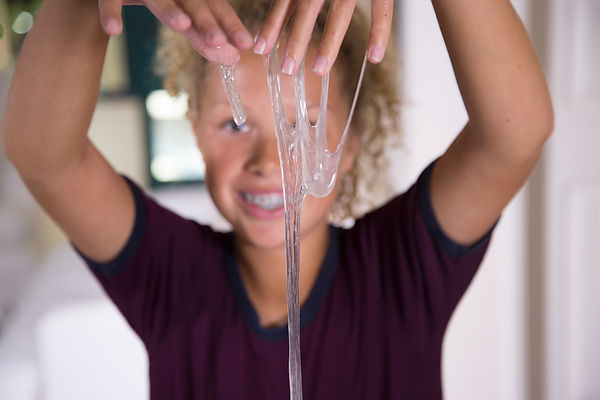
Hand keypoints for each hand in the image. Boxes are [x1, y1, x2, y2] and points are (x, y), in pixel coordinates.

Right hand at [97, 0, 252, 64]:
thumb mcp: (182, 13)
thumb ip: (202, 36)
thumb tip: (232, 59)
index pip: (215, 8)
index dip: (230, 25)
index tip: (246, 44)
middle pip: (192, 3)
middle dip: (206, 22)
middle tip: (219, 41)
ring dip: (170, 11)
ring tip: (183, 25)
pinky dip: (110, 12)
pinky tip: (114, 30)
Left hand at [253, 0, 393, 75]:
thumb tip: (280, 17)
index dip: (273, 23)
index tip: (260, 49)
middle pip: (308, 7)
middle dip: (296, 38)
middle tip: (287, 68)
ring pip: (340, 12)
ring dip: (329, 43)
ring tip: (318, 71)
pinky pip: (382, 8)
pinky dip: (379, 32)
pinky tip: (374, 57)